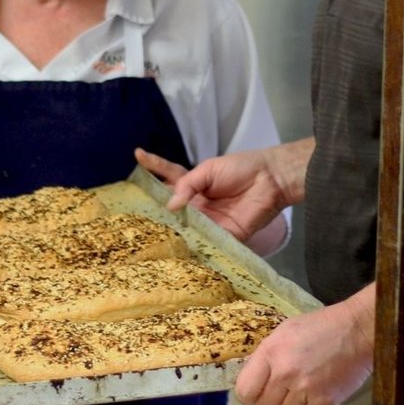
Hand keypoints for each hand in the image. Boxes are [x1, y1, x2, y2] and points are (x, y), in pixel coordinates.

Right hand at [135, 147, 288, 243]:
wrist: (270, 179)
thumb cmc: (241, 169)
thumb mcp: (209, 170)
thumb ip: (188, 184)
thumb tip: (171, 205)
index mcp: (194, 186)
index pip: (168, 177)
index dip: (153, 167)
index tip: (137, 154)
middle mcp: (198, 206)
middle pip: (173, 210)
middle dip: (155, 212)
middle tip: (133, 213)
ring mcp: (208, 222)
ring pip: (185, 229)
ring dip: (171, 232)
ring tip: (149, 236)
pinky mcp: (223, 236)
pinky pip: (205, 243)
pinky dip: (194, 246)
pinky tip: (179, 249)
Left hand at [235, 300, 373, 404]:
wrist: (358, 331)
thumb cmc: (320, 326)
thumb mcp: (284, 332)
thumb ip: (265, 356)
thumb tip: (252, 377)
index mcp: (271, 353)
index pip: (245, 391)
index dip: (249, 393)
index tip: (256, 390)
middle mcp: (285, 374)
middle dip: (272, 396)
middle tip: (285, 382)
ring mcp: (306, 390)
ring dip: (293, 399)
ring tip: (307, 379)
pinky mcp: (325, 403)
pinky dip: (313, 402)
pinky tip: (321, 384)